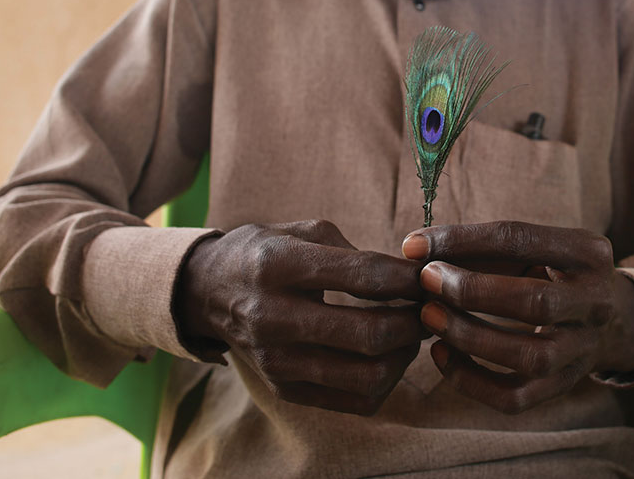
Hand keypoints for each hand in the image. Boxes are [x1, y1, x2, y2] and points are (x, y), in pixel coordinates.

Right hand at [178, 220, 427, 414]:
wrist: (206, 292)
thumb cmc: (265, 253)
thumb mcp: (301, 232)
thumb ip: (354, 250)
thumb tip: (409, 277)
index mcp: (278, 265)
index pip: (362, 275)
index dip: (407, 278)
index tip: (427, 276)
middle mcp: (272, 316)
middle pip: (369, 334)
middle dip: (413, 321)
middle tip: (427, 308)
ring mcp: (276, 360)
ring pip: (367, 375)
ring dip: (405, 355)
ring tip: (411, 333)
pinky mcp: (284, 388)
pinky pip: (355, 401)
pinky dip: (386, 381)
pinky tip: (390, 356)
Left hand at [402, 221, 633, 413]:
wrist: (611, 318)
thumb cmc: (551, 272)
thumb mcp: (534, 247)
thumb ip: (481, 247)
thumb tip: (414, 250)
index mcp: (587, 253)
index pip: (520, 239)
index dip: (462, 241)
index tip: (414, 246)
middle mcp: (595, 302)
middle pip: (533, 300)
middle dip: (471, 291)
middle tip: (426, 281)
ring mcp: (583, 349)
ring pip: (528, 356)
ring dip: (469, 336)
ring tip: (428, 316)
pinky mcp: (564, 385)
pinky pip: (516, 397)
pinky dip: (471, 380)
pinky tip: (440, 354)